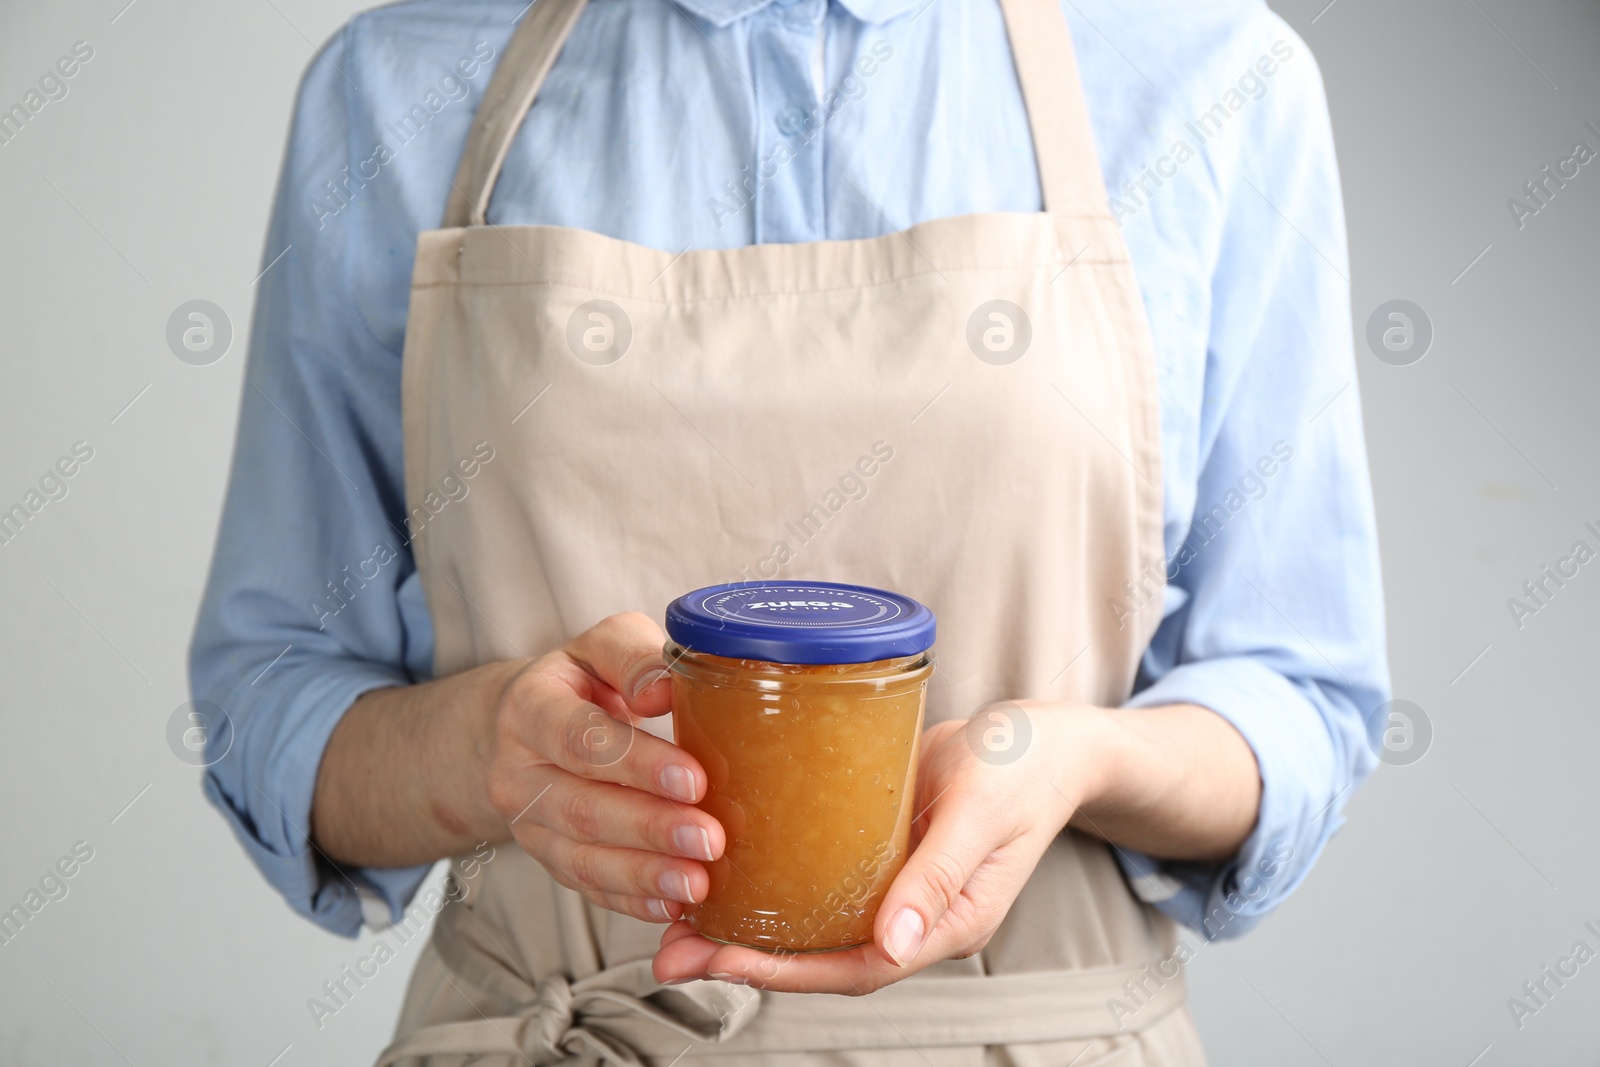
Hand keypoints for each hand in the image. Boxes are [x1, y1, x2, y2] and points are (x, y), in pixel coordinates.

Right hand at [487, 613, 725, 924]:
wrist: (522, 725)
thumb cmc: (582, 681)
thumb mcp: (601, 647)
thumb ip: (634, 657)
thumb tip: (666, 688)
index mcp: (530, 708)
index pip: (582, 739)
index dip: (637, 762)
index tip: (694, 779)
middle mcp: (518, 772)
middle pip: (583, 808)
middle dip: (650, 828)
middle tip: (710, 840)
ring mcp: (528, 824)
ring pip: (582, 858)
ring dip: (644, 874)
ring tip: (698, 883)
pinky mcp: (548, 858)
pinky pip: (587, 887)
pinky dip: (630, 901)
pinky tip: (672, 907)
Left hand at [652, 702, 1105, 993]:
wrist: (1044, 736)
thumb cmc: (1023, 766)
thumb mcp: (980, 811)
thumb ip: (938, 873)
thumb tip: (892, 943)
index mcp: (947, 924)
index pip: (856, 968)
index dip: (786, 973)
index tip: (722, 960)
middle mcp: (913, 916)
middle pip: (821, 957)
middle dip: (745, 960)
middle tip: (671, 951)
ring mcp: (893, 886)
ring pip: (812, 924)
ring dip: (746, 927)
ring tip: (676, 920)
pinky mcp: (877, 850)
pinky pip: (818, 881)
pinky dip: (770, 885)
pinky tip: (725, 870)